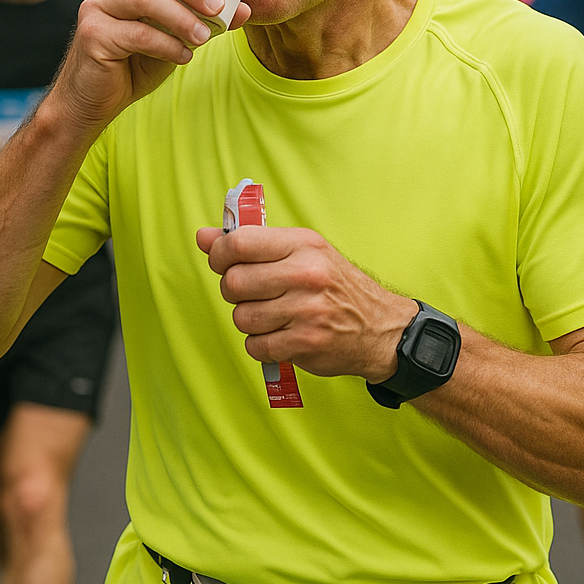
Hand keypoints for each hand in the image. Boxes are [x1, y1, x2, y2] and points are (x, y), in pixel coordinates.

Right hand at [45, 0, 250, 132]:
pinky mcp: (92, 35)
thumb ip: (203, 19)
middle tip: (219, 4)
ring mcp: (95, 8)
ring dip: (181, 16)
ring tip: (205, 36)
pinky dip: (167, 45)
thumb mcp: (176, 36)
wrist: (97, 99)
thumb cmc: (136, 62)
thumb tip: (244, 8)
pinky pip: (137, 34)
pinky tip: (184, 57)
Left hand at [196, 225, 418, 381]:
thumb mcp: (301, 252)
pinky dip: (260, 344)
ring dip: (248, 319)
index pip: (240, 243)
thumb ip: (252, 244)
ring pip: (242, 316)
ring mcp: (306, 310)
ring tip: (270, 315)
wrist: (380, 327)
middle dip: (233, 291)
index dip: (219, 254)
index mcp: (302, 244)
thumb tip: (203, 237)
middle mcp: (305, 274)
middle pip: (234, 282)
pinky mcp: (305, 342)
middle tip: (250, 293)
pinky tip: (279, 335)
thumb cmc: (334, 286)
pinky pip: (255, 345)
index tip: (222, 261)